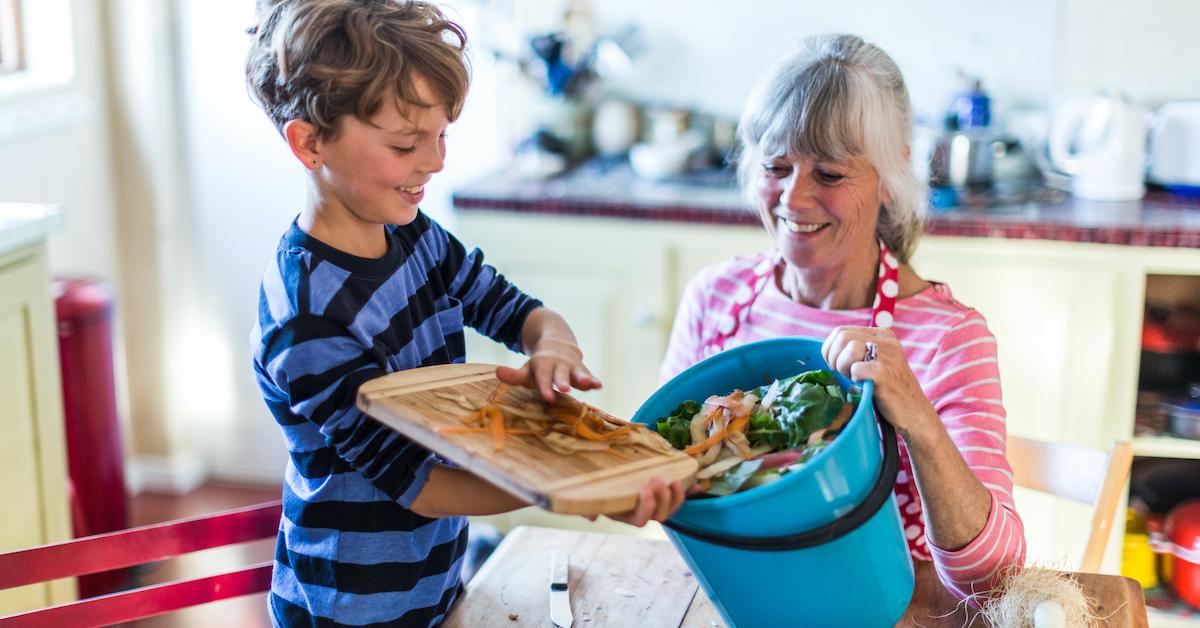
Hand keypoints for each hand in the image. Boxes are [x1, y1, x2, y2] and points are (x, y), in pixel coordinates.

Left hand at [495, 337, 601, 401]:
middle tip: (565, 389)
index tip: (548, 397)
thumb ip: (514, 375)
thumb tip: (498, 372)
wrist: (559, 344)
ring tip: (589, 385)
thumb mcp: (527, 370)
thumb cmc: (540, 366)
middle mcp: (558, 363)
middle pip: (561, 374)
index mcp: (543, 363)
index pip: (543, 377)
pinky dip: (594, 380)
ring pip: (578, 372)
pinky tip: (599, 385)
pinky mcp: (583, 370)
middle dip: (563, 381)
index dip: (545, 387)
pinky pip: (589, 375)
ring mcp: (572, 366)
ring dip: (583, 378)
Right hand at [587, 477, 684, 526]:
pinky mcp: (662, 494)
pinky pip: (679, 497)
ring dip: (677, 497)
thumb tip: (591, 517)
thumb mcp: (590, 496)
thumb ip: (587, 507)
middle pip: (660, 515)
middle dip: (662, 498)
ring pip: (671, 509)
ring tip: (675, 480)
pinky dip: (689, 492)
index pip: (641, 521)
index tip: (644, 488)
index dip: (646, 506)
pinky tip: (698, 486)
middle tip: (657, 478)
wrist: (606, 478)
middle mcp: (641, 513)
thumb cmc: (598, 489)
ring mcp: (654, 504)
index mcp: (626, 515)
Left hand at [821, 326, 937, 438]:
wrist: (915, 415)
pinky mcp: (885, 373)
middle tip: (843, 374)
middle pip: (841, 337)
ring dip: (843, 367)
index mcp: (882, 334)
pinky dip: (855, 380)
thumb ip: (858, 351)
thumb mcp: (876, 362)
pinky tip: (865, 387)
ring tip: (854, 379)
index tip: (835, 365)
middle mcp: (886, 340)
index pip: (841, 330)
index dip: (830, 349)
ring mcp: (888, 355)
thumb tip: (828, 349)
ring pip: (848, 348)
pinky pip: (856, 369)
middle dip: (834, 358)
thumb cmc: (890, 391)